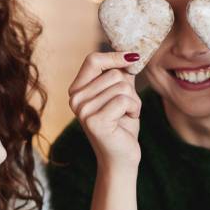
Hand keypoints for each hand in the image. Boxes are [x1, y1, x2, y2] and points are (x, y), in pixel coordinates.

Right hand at [69, 52, 141, 169]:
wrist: (121, 158)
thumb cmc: (122, 125)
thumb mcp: (121, 94)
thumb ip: (121, 73)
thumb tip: (130, 50)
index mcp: (77, 90)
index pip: (93, 60)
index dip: (115, 56)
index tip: (134, 58)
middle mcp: (75, 99)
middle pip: (113, 73)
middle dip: (129, 88)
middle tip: (126, 107)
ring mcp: (83, 110)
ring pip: (122, 86)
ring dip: (133, 101)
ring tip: (126, 115)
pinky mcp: (95, 121)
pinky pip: (124, 100)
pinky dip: (134, 109)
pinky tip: (127, 121)